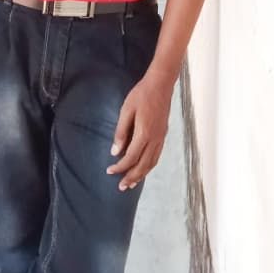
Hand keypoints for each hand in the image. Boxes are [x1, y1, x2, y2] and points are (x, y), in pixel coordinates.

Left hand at [106, 69, 173, 190]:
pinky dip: (149, 166)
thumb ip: (121, 132)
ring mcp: (161, 138)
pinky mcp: (163, 135)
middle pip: (143, 165)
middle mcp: (155, 139)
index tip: (110, 171)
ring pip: (152, 163)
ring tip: (132, 183)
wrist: (160, 85)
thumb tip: (115, 152)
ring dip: (142, 174)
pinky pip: (156, 156)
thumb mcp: (126, 111)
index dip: (120, 167)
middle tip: (121, 187)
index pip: (131, 157)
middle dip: (132, 177)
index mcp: (144, 133)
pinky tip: (143, 168)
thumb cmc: (141, 95)